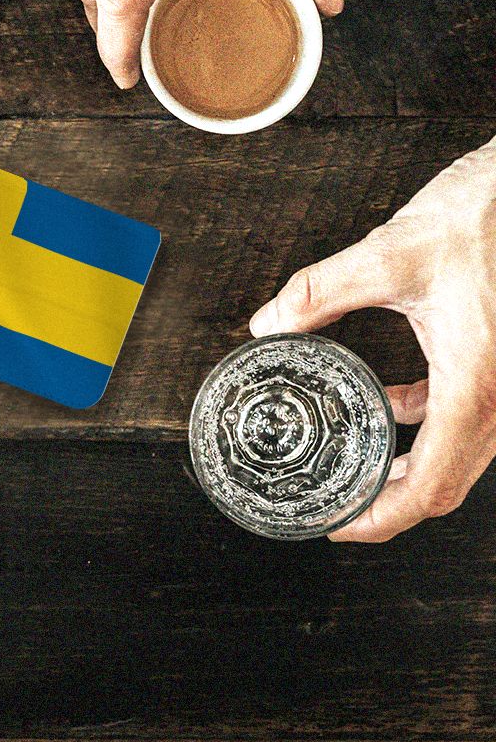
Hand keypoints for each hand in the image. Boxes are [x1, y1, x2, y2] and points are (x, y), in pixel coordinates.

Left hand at [250, 139, 495, 541]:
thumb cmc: (485, 215)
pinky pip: (466, 412)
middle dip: (391, 500)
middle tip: (340, 504)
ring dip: (409, 463)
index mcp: (479, 382)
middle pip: (448, 482)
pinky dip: (425, 418)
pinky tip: (390, 401)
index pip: (432, 485)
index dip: (383, 518)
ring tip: (358, 461)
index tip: (340, 526)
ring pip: (460, 450)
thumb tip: (268, 323)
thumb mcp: (389, 254)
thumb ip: (319, 293)